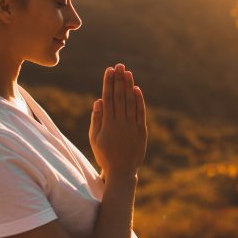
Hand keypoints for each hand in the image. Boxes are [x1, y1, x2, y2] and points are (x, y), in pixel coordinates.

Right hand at [89, 63, 146, 179]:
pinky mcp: (141, 131)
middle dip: (119, 79)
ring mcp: (132, 127)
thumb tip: (99, 100)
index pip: (108, 98)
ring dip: (129, 86)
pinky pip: (140, 113)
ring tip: (127, 72)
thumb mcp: (95, 138)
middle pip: (119, 97)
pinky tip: (136, 89)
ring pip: (130, 102)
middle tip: (119, 65)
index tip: (109, 70)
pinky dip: (139, 100)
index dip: (108, 83)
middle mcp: (120, 123)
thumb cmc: (104, 154)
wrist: (122, 171)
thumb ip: (97, 119)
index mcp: (107, 124)